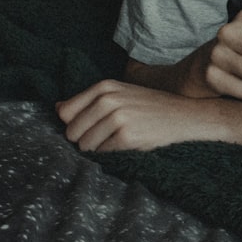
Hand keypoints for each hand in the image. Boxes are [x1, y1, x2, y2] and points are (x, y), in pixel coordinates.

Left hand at [56, 79, 220, 151]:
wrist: (184, 115)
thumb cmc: (150, 106)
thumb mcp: (120, 94)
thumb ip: (89, 100)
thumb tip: (57, 109)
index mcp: (105, 87)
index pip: (65, 112)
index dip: (75, 123)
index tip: (90, 126)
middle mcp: (109, 99)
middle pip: (72, 131)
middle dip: (84, 138)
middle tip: (107, 135)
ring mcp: (118, 117)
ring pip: (84, 144)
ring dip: (97, 148)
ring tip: (117, 139)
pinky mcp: (127, 136)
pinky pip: (101, 153)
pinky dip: (110, 154)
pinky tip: (127, 144)